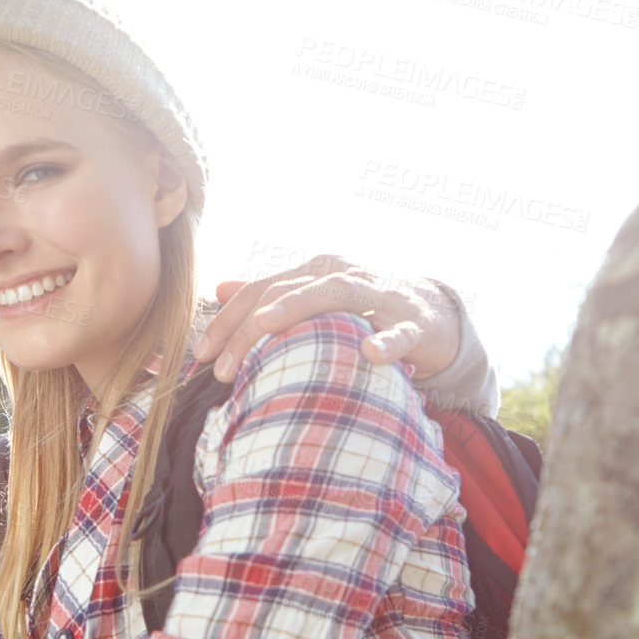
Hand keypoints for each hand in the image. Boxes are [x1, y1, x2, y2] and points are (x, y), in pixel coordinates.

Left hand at [192, 254, 464, 382]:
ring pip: (336, 295)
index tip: (202, 355)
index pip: (263, 289)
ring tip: (267, 325)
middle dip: (249, 326)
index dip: (229, 319)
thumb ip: (272, 293)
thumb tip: (219, 289)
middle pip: (289, 291)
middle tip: (223, 367)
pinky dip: (386, 341)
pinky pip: (399, 332)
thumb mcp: (318, 298)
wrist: (436, 315)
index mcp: (317, 272)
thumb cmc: (368, 310)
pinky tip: (369, 353)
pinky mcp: (415, 323)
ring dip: (299, 308)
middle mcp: (344, 275)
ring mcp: (381, 295)